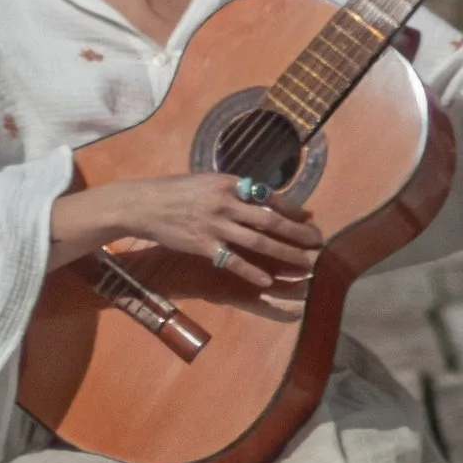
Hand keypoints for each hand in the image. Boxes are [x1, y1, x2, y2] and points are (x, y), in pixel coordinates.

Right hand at [52, 171, 323, 288]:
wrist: (143, 204)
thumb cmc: (174, 191)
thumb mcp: (206, 182)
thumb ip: (231, 190)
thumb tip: (258, 198)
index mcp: (228, 182)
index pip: (268, 195)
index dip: (292, 208)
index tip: (309, 217)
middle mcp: (225, 202)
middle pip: (270, 220)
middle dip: (298, 232)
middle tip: (318, 242)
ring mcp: (215, 225)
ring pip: (258, 241)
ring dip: (285, 253)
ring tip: (305, 262)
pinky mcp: (203, 245)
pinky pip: (232, 261)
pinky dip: (251, 271)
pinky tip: (268, 279)